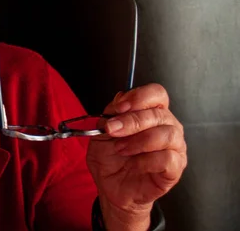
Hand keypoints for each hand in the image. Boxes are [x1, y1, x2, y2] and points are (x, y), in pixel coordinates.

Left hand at [86, 84, 186, 229]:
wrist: (110, 185)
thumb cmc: (110, 156)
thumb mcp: (103, 129)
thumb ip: (112, 112)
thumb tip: (121, 98)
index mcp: (151, 112)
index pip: (157, 93)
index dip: (139, 97)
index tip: (120, 107)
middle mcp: (167, 126)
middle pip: (159, 113)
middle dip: (131, 121)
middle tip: (112, 130)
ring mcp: (175, 147)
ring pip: (167, 134)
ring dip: (139, 141)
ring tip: (121, 149)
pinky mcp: (175, 168)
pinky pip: (168, 158)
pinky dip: (146, 160)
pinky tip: (134, 164)